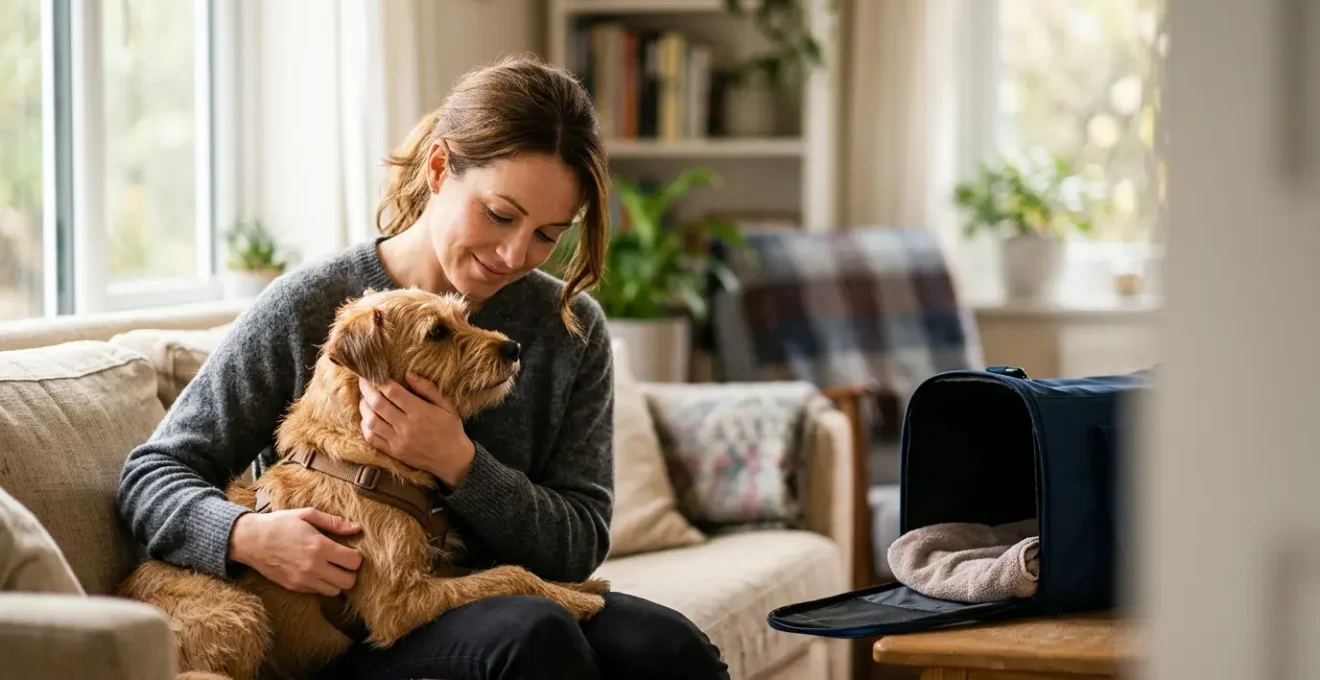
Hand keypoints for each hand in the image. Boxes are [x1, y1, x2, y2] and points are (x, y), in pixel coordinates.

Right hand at [228, 509, 361, 595]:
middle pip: (348, 581)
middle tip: (344, 562)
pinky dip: (323, 585)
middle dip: (351, 571)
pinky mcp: (294, 587)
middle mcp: (314, 567)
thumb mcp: (307, 515)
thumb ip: (334, 522)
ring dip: (337, 580)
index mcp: (320, 547)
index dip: (357, 557)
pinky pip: (318, 592)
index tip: (351, 551)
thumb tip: (357, 528)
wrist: (251, 541)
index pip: (353, 562)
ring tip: (332, 568)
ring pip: (335, 591)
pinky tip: (318, 572)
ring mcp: (303, 580)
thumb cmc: (280, 524)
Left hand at [358, 373, 475, 486]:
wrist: (453, 460)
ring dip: (364, 407)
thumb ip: (428, 388)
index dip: (380, 381)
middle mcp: (406, 426)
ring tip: (364, 398)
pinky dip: (365, 426)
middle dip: (367, 390)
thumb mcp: (446, 404)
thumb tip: (408, 374)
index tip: (374, 373)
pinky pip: (372, 438)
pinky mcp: (394, 452)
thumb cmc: (450, 429)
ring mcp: (398, 441)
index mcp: (420, 412)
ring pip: (371, 420)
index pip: (392, 392)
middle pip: (378, 404)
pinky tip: (366, 417)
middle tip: (363, 381)